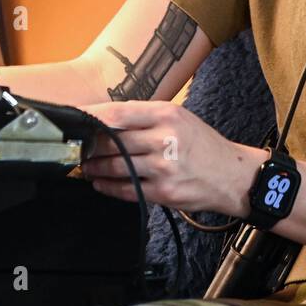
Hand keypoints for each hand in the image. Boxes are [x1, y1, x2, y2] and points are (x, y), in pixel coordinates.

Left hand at [78, 100, 264, 215]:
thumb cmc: (202, 144)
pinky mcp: (163, 192)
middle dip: (89, 146)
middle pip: (112, 141)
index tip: (73, 119)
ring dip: (95, 168)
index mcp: (166, 114)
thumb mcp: (178, 117)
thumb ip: (144, 117)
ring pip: (115, 166)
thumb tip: (105, 119)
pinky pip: (126, 189)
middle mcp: (164, 138)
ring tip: (86, 166)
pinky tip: (101, 183)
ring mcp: (163, 167)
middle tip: (77, 147)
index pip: (117, 113)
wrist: (232, 175)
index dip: (90, 117)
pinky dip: (108, 187)